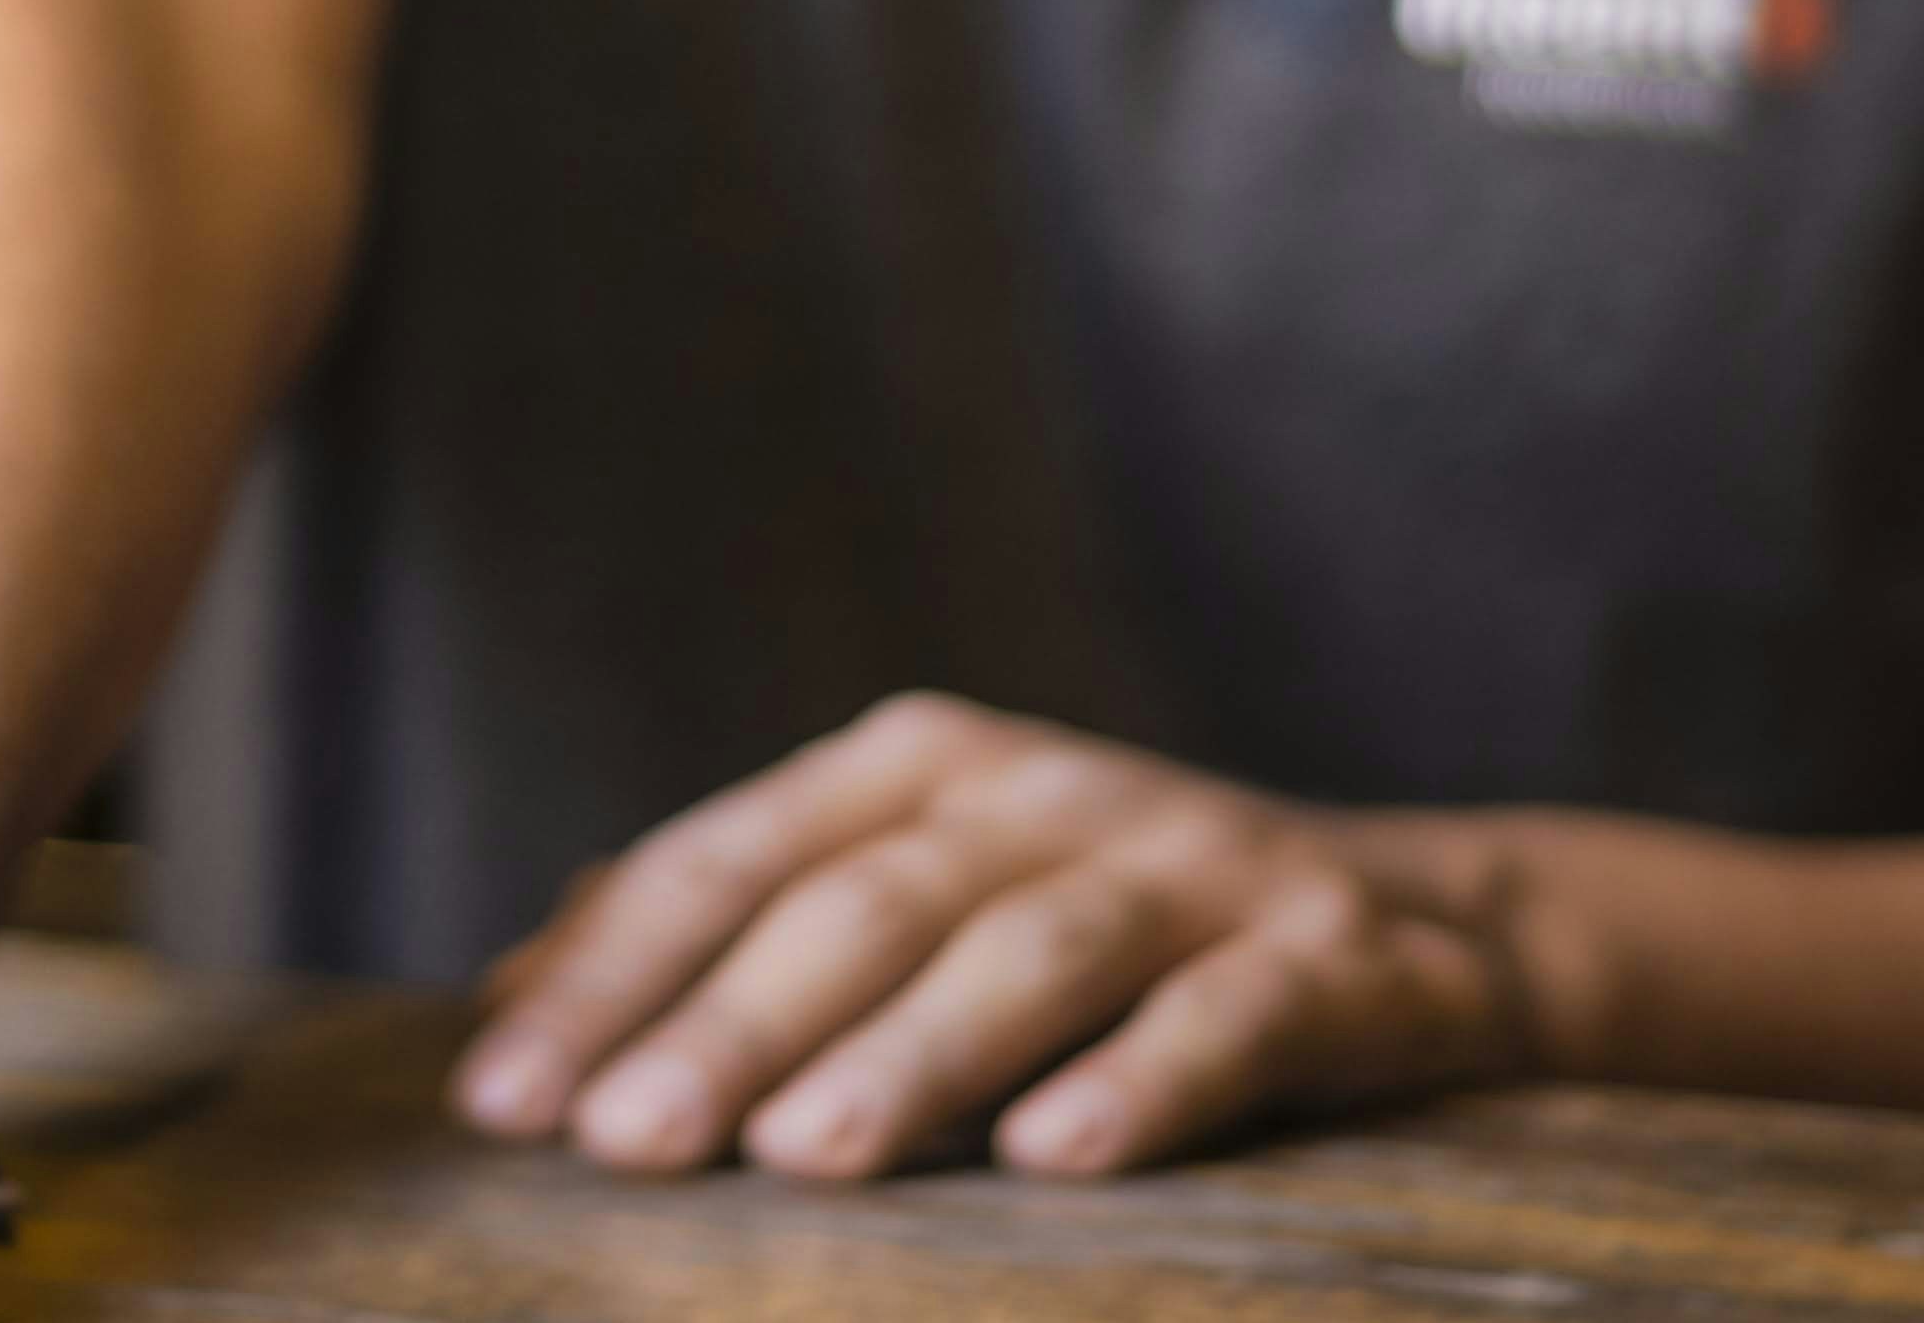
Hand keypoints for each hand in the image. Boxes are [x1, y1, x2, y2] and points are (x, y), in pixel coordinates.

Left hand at [446, 694, 1537, 1180]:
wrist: (1422, 925)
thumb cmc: (1101, 932)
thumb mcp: (912, 893)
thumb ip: (730, 931)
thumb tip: (507, 998)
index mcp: (917, 766)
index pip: (729, 860)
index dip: (609, 975)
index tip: (501, 1097)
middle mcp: (1041, 791)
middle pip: (863, 901)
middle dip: (731, 1024)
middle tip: (623, 1142)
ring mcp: (1190, 865)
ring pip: (1029, 948)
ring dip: (911, 1052)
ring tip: (803, 1156)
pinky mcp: (1329, 956)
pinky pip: (1226, 1018)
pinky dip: (1141, 1081)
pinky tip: (1056, 1157)